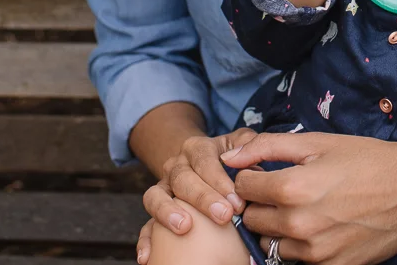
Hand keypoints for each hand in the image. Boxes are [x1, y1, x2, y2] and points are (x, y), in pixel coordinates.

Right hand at [136, 127, 256, 263]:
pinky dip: (145, 239)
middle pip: (182, 178)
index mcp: (197, 148)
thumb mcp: (241, 143)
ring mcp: (163, 187)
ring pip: (156, 196)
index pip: (204, 160)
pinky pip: (145, 223)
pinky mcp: (157, 208)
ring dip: (168, 212)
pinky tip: (148, 255)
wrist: (203, 160)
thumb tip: (248, 161)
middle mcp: (176, 165)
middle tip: (223, 216)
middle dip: (203, 198)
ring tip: (184, 228)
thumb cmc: (230, 157)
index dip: (220, 180)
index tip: (237, 201)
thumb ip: (251, 144)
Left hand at [220, 132, 396, 263]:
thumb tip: (230, 156)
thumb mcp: (317, 143)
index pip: (242, 188)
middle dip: (261, 204)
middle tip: (285, 191)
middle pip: (252, 219)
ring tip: (304, 209)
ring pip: (271, 244)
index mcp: (292, 188)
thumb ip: (268, 146)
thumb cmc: (366, 160)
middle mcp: (299, 225)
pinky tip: (320, 226)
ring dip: (278, 228)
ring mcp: (315, 252)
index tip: (266, 173)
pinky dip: (300, 246)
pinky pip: (297, 261)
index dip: (251, 177)